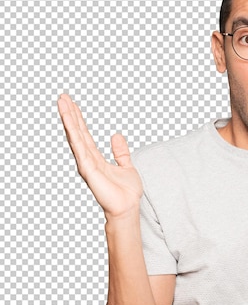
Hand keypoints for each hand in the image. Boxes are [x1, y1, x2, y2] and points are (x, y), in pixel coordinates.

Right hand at [57, 93, 142, 219]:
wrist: (128, 207)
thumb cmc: (126, 193)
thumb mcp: (126, 166)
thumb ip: (120, 152)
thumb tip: (116, 136)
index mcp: (96, 158)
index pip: (85, 134)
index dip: (79, 119)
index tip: (72, 103)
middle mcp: (88, 160)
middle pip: (77, 132)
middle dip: (70, 114)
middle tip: (63, 96)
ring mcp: (87, 164)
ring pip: (76, 137)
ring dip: (69, 120)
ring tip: (62, 103)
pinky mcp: (89, 170)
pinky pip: (80, 149)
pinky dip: (75, 136)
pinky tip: (70, 124)